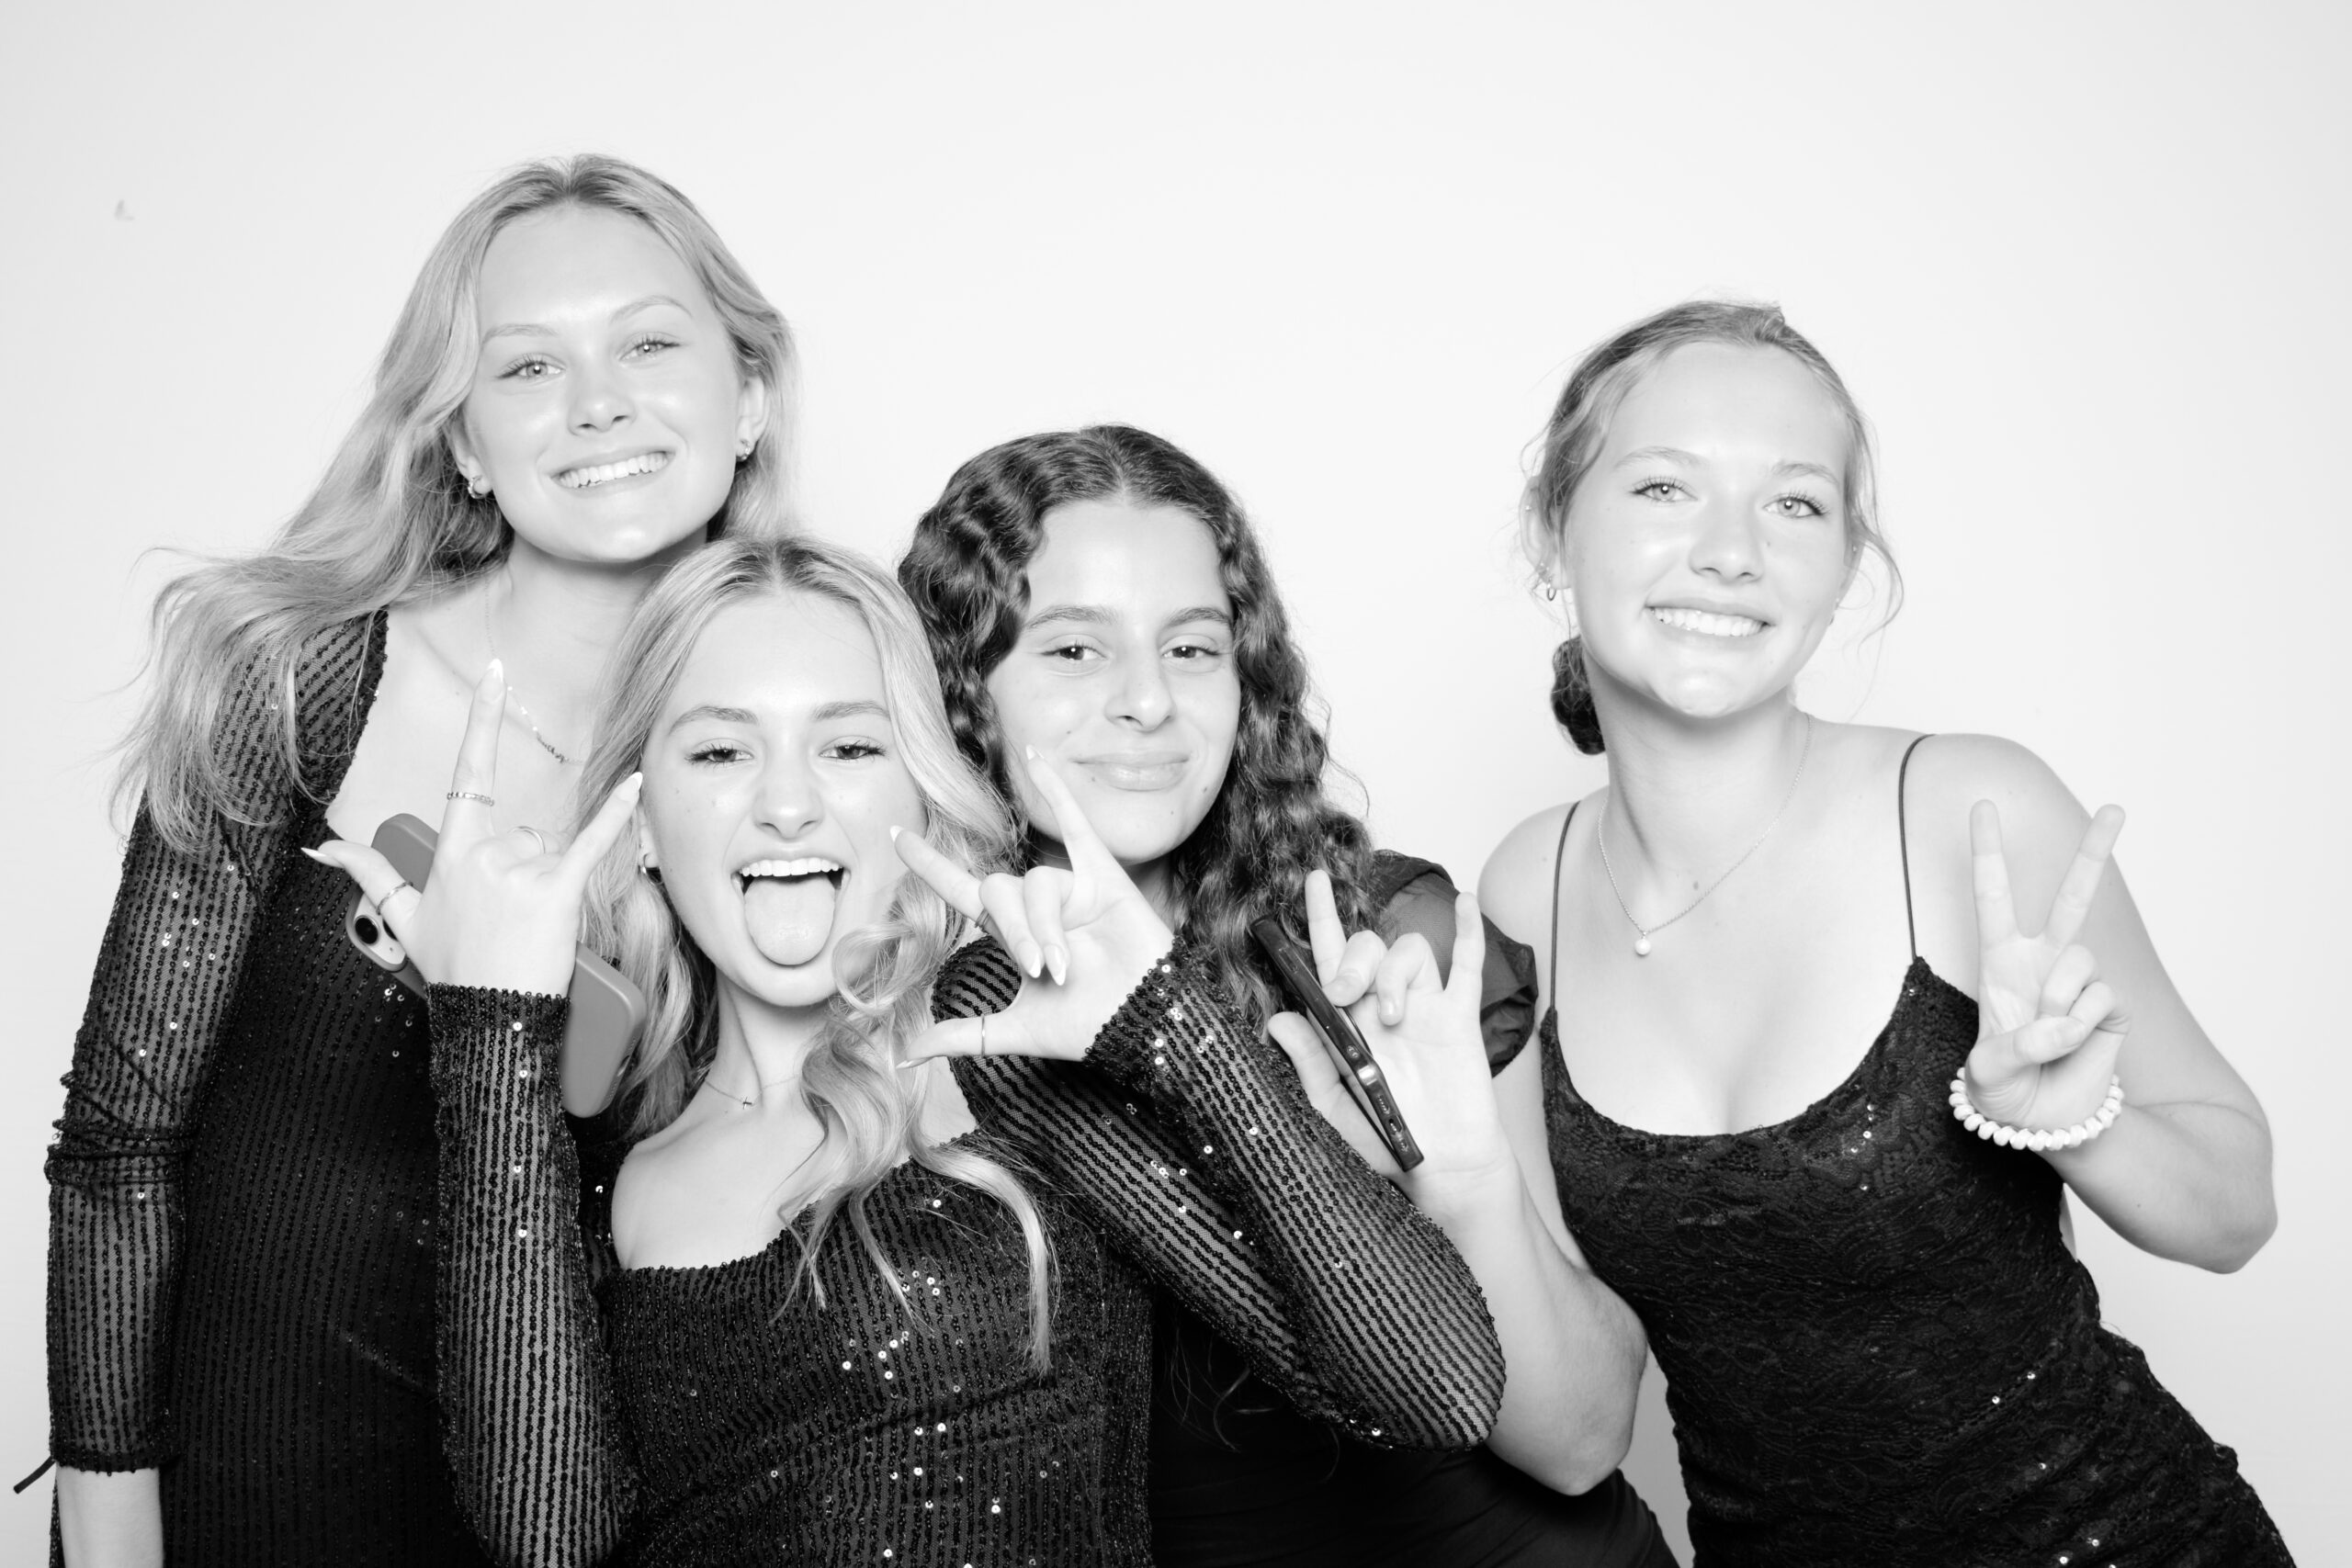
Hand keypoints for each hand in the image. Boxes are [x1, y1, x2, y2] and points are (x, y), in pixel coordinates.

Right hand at [306, 663, 640, 994]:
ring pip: (549, 852)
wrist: (488, 1019)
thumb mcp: (403, 919)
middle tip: (509, 919)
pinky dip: (617, 814)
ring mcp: (520, 872)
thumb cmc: (453, 969)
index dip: (483, 721)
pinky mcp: (557, 892)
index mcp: (451, 853)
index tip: (496, 674)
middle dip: (524, 869)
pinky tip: (635, 782)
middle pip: (524, 833)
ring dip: (546, 884)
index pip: (468, 774)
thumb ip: (369, 874)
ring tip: (528, 928)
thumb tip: (323, 849)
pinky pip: (593, 843)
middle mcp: (484, 854)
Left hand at [894, 748, 1174, 1063]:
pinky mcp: (1104, 877)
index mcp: (1013, 932)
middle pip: (999, 892)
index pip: (961, 889)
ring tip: (1066, 966)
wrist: (1138, 1026)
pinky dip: (1057, 790)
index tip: (894, 836)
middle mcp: (1037, 905)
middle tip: (1044, 971)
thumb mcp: (1009, 1032)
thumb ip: (957, 1036)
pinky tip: (1035, 757)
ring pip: (1037, 883)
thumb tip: (902, 1057)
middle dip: (1017, 933)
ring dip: (1046, 927)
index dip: (928, 865)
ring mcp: (1070, 888)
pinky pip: (1076, 826)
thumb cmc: (1082, 1029)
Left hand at [1268, 871, 1512, 1194]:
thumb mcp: (1332, 1106)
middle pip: (1368, 947)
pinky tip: (1467, 902)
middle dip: (1353, 959)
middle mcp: (1382, 1005)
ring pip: (1410, 951)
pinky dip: (1469, 932)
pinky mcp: (1459, 1019)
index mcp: (1346, 1021)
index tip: (1313, 880)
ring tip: (1393, 1017)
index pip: (1328, 956)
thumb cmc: (1385, 1139)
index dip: (1320, 916)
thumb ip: (1308, 1063)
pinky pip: (1467, 966)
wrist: (1441, 1167)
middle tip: (1345, 995)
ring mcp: (1423, 1008)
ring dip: (1395, 973)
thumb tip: (1278, 1020)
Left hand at [1963, 800, 2131, 1130]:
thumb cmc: (2002, 1091)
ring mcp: (2081, 983)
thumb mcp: (1984, 1075)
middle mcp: (2044, 963)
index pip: (1993, 897)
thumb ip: (2012, 1049)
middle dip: (2095, 852)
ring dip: (2058, 1001)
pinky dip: (2082, 1024)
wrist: (2043, 1123)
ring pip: (2080, 959)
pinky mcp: (2113, 1009)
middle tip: (2118, 808)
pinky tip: (2075, 1043)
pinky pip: (2101, 999)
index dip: (1988, 851)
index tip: (1983, 805)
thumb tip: (2059, 1025)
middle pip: (2071, 898)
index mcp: (1999, 962)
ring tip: (2047, 1037)